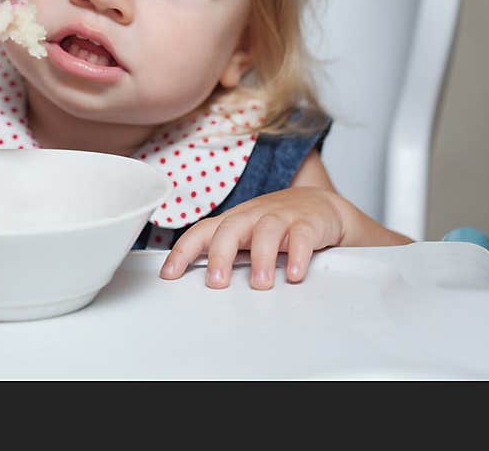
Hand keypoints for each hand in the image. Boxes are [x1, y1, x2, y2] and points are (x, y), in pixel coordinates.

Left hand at [159, 186, 346, 289]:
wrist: (319, 205)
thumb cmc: (275, 224)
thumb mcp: (245, 235)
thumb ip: (225, 254)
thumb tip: (194, 281)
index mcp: (233, 221)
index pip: (201, 232)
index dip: (183, 251)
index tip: (169, 274)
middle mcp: (253, 216)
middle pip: (231, 229)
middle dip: (221, 255)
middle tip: (217, 282)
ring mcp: (281, 217)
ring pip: (266, 231)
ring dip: (261, 258)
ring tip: (260, 283)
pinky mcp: (308, 223)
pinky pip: (302, 236)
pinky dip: (298, 254)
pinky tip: (294, 274)